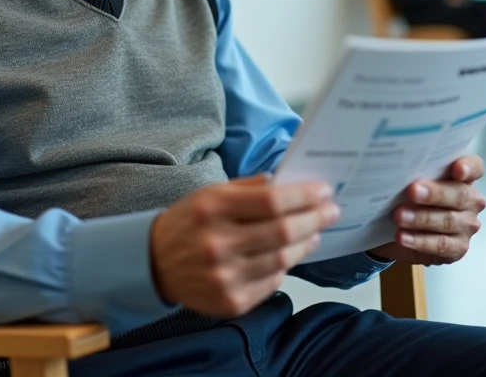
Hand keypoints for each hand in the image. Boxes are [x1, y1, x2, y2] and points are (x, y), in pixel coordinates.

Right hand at [150, 176, 338, 316]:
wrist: (154, 263)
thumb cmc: (189, 223)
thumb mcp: (211, 194)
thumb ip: (249, 188)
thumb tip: (289, 183)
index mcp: (213, 209)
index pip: (272, 201)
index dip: (304, 196)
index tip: (324, 191)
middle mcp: (218, 243)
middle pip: (284, 231)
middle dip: (315, 218)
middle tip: (331, 211)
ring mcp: (225, 276)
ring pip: (283, 260)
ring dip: (306, 243)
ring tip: (315, 232)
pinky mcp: (230, 301)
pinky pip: (272, 283)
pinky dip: (285, 267)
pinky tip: (289, 254)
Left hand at [368, 155, 485, 265]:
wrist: (401, 230)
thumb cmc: (411, 198)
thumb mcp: (411, 182)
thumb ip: (415, 174)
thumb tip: (398, 170)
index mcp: (464, 177)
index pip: (475, 167)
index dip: (468, 167)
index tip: (458, 170)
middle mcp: (471, 200)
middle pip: (459, 195)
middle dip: (435, 193)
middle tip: (413, 191)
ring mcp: (467, 225)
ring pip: (448, 221)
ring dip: (422, 218)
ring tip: (400, 216)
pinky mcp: (458, 247)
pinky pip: (441, 244)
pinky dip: (419, 241)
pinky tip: (402, 236)